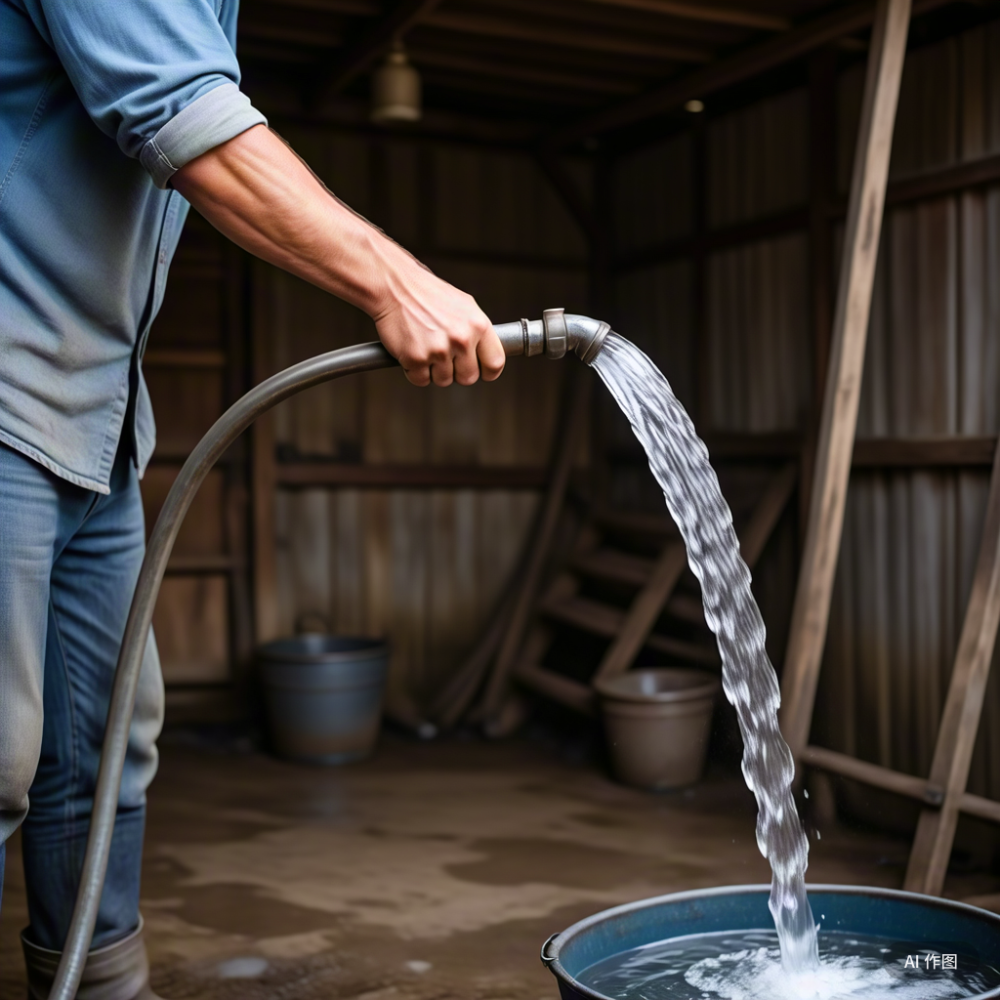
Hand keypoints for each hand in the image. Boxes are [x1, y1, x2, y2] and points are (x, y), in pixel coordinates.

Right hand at [173, 126, 504, 387]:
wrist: (343, 253)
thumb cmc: (373, 267)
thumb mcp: (419, 283)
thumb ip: (444, 308)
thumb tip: (456, 325)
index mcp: (465, 304)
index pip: (498, 354)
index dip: (485, 365)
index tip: (472, 364)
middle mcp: (461, 319)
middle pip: (474, 376)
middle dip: (449, 372)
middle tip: (422, 347)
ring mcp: (441, 334)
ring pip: (446, 381)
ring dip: (421, 370)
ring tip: (400, 338)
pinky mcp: (417, 344)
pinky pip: (421, 380)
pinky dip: (403, 370)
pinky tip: (390, 341)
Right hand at [371, 255, 503, 386]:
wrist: (394, 286)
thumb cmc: (426, 294)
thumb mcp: (464, 306)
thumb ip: (477, 331)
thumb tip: (486, 352)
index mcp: (478, 325)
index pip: (494, 363)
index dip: (488, 372)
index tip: (482, 372)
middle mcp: (461, 339)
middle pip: (468, 377)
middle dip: (457, 372)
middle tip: (445, 356)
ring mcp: (439, 351)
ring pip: (444, 381)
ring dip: (434, 370)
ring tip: (426, 346)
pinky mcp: (416, 359)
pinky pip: (420, 380)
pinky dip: (414, 370)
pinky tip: (413, 349)